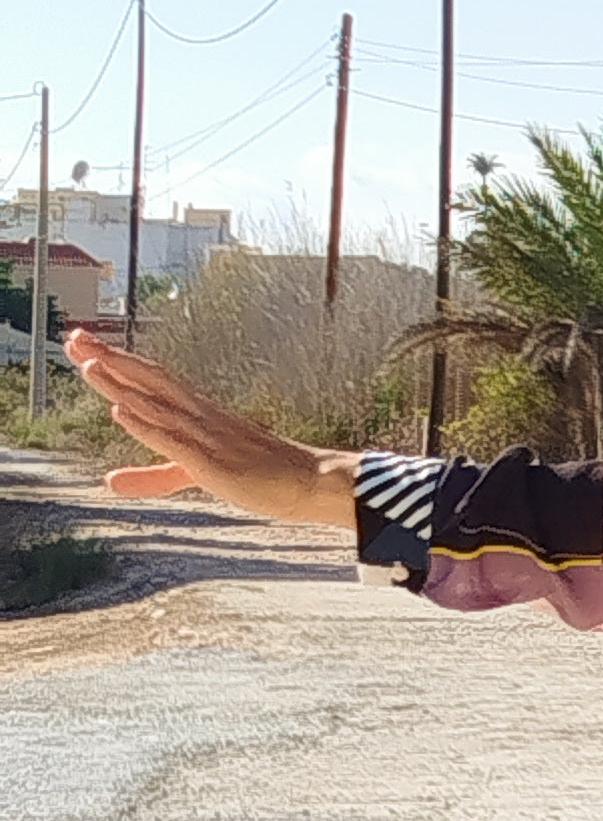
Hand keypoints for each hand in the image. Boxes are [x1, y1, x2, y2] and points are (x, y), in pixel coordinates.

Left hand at [65, 328, 359, 528]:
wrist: (310, 482)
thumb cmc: (260, 475)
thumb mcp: (194, 474)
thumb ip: (152, 476)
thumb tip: (110, 481)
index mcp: (198, 413)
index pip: (150, 379)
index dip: (115, 360)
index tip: (83, 342)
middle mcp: (200, 416)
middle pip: (149, 379)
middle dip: (110, 358)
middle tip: (74, 337)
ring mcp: (207, 436)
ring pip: (158, 404)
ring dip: (122, 384)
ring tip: (89, 363)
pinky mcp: (213, 462)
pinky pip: (174, 441)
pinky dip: (146, 425)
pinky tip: (122, 412)